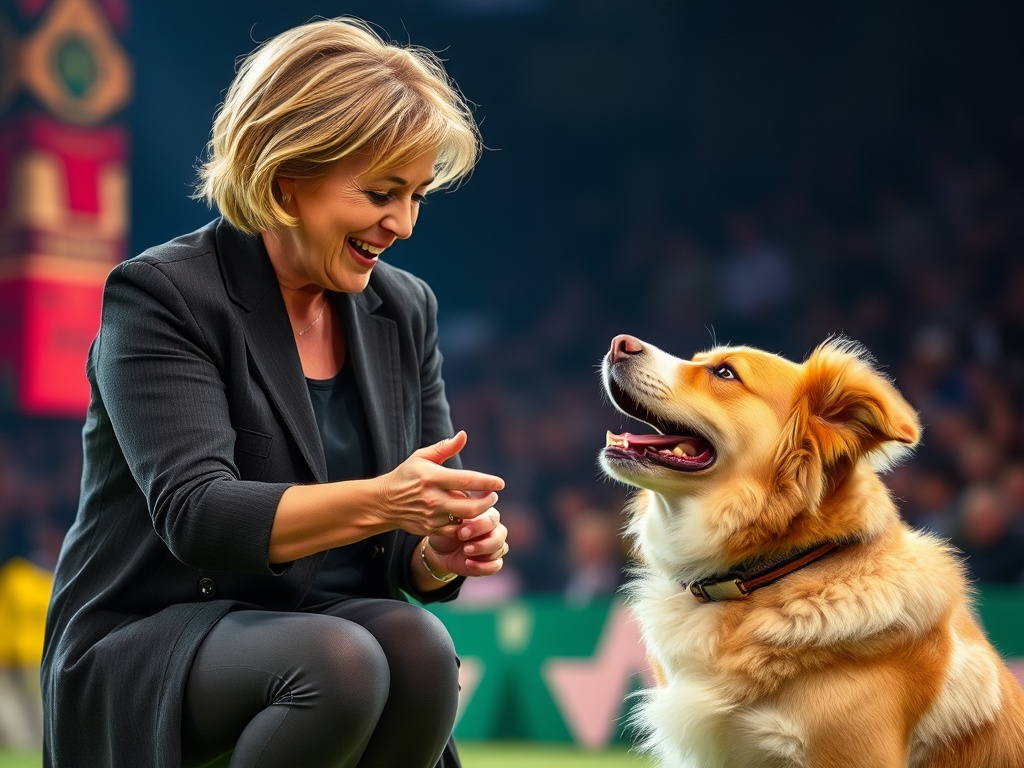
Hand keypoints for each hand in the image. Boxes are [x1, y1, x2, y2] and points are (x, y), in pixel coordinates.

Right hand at [375, 431, 503, 537]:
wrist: (385, 502)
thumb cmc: (406, 475)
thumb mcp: (422, 457)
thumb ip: (445, 447)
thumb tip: (464, 435)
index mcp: (432, 477)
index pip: (466, 480)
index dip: (487, 482)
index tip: (500, 483)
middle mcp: (432, 498)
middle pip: (470, 506)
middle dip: (487, 502)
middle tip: (493, 496)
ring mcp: (431, 516)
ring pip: (464, 520)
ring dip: (477, 514)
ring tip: (482, 505)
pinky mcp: (430, 529)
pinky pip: (455, 531)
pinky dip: (465, 525)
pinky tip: (468, 518)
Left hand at [424, 503, 508, 577]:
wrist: (440, 550)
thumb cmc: (445, 529)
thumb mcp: (448, 521)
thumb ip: (459, 514)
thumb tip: (463, 508)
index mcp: (485, 513)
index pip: (492, 518)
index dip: (480, 526)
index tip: (461, 532)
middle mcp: (493, 528)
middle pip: (501, 533)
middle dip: (483, 541)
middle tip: (465, 545)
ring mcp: (494, 545)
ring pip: (501, 548)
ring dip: (483, 552)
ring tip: (466, 553)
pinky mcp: (492, 561)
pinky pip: (496, 565)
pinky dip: (483, 566)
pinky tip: (469, 563)